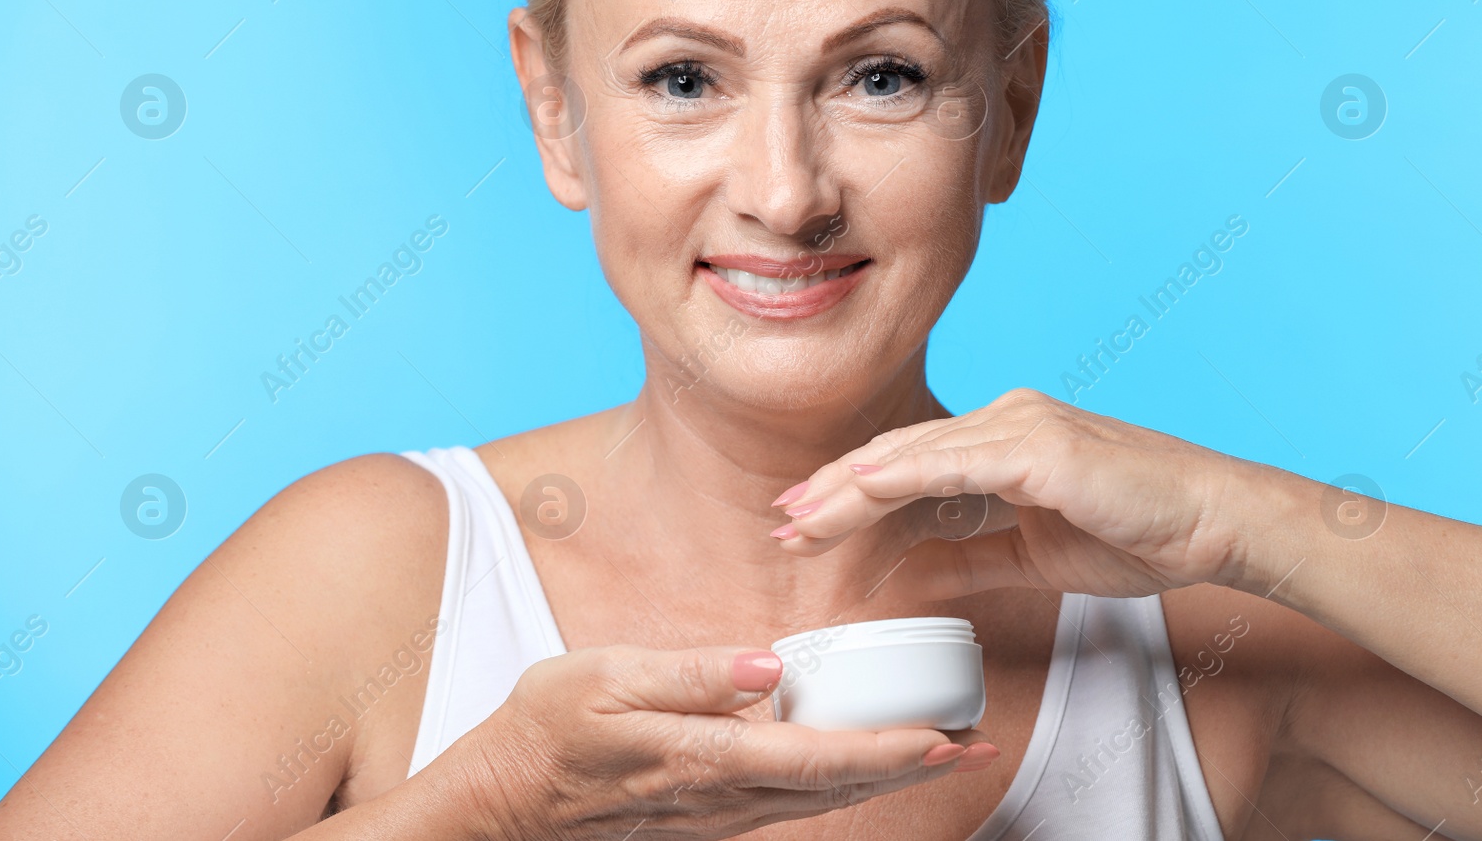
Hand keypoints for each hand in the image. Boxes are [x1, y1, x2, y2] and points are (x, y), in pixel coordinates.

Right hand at [429, 644, 998, 840]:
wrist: (501, 808)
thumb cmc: (544, 733)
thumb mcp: (601, 678)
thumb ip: (688, 672)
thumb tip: (768, 663)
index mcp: (700, 756)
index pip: (815, 757)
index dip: (886, 749)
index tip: (944, 738)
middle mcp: (721, 797)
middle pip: (837, 788)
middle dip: (914, 767)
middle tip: (981, 744)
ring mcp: (717, 816)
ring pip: (822, 801)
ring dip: (887, 777)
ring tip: (943, 752)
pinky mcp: (708, 817)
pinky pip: (793, 804)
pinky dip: (842, 784)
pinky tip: (861, 766)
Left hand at [770, 388, 1284, 599]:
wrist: (1215, 521)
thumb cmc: (1140, 531)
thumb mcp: (1033, 554)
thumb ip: (970, 557)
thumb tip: (910, 571)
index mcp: (1003, 439)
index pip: (909, 465)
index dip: (852, 493)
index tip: (806, 522)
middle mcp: (1004, 420)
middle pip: (896, 454)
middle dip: (832, 491)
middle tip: (781, 523)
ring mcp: (1020, 426)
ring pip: (912, 455)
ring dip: (849, 489)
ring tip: (800, 520)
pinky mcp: (1040, 445)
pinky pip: (955, 461)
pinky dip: (902, 475)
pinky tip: (860, 489)